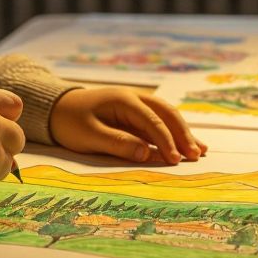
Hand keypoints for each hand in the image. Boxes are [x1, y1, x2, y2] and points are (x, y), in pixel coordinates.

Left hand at [48, 87, 206, 164]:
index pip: (152, 121)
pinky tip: (187, 143)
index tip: (176, 160)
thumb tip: (146, 153)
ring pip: (167, 116)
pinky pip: (160, 121)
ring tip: (200, 151)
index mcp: (124, 100)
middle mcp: (135, 98)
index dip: (166, 141)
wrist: (56, 108)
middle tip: (196, 156)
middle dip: (183, 135)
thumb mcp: (89, 135)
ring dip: (183, 133)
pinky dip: (174, 132)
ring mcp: (137, 104)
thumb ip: (117, 143)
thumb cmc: (70, 122)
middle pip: (166, 113)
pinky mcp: (136, 113)